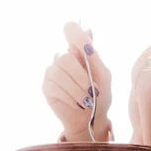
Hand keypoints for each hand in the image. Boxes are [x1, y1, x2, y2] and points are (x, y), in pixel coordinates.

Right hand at [41, 22, 112, 140]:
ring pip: (59, 74)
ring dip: (76, 90)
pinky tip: (77, 104)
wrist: (92, 120)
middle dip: (81, 77)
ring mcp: (53, 72)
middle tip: (92, 92)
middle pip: (65, 59)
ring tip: (87, 101)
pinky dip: (69, 97)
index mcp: (79, 51)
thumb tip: (87, 30)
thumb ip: (94, 56)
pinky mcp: (47, 87)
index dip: (73, 31)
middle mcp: (63, 58)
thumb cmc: (100, 96)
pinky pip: (54, 87)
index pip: (71, 30)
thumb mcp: (103, 76)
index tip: (79, 40)